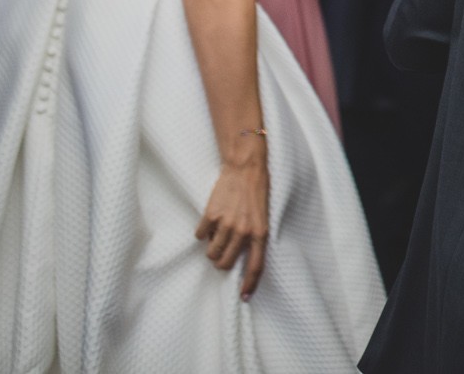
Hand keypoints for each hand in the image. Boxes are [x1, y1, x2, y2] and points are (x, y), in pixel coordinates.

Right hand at [196, 153, 269, 298]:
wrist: (245, 168)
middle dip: (221, 263)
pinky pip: (200, 235)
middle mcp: (243, 232)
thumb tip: (236, 255)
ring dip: (211, 250)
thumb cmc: (256, 192)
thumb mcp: (262, 216)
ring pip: (211, 253)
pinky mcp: (211, 216)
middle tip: (222, 252)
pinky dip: (203, 233)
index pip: (256, 266)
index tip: (244, 297)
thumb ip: (252, 236)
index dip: (250, 284)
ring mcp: (226, 224)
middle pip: (225, 264)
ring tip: (216, 238)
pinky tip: (209, 223)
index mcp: (260, 232)